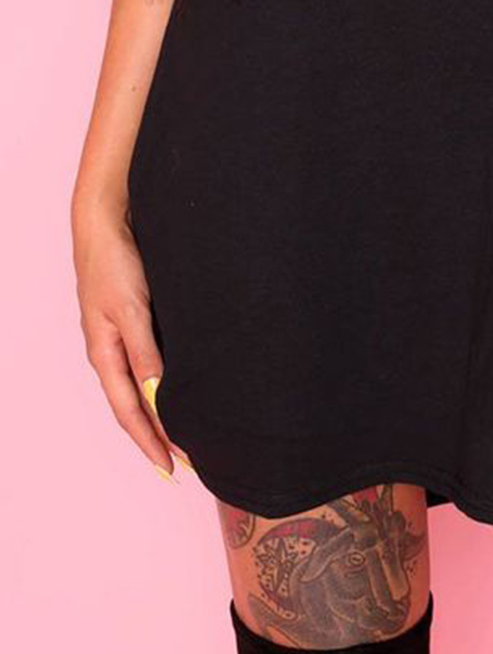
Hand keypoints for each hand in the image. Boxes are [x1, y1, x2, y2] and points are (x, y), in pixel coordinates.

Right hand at [71, 189, 181, 478]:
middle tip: (190, 462)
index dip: (150, 442)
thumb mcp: (132, 308)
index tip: (172, 469)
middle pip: (135, 406)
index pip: (130, 411)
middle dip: (159, 436)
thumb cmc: (114, 262)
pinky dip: (164, 384)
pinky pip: (149, 363)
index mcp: (104, 354)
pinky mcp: (134, 320)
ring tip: (189, 435)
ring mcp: (121, 337)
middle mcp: (111, 352)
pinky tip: (183, 388)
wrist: (106, 221)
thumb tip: (157, 396)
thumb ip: (144, 351)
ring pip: (143, 386)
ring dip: (163, 413)